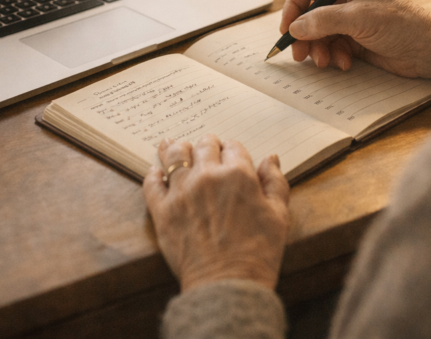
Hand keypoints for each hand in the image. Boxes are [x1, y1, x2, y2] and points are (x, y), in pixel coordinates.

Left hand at [143, 135, 289, 291]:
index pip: (232, 147)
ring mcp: (181, 192)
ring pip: (174, 155)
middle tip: (206, 150)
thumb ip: (275, 183)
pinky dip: (154, 173)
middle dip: (207, 145)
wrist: (228, 285)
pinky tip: (158, 172)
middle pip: (203, 145)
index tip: (230, 155)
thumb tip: (270, 159)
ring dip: (178, 149)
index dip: (232, 150)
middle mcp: (207, 176)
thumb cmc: (258, 254)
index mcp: (238, 174)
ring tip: (177, 147)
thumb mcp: (279, 216)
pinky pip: (151, 182)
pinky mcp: (162, 210)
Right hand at [281, 0, 430, 81]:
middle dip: (304, 35)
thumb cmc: (402, 24)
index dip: (293, 7)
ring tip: (326, 61)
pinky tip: (345, 63)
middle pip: (308, 13)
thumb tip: (295, 28)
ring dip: (318, 49)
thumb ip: (324, 21)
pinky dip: (332, 56)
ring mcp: (348, 19)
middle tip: (300, 54)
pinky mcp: (352, 39)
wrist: (428, 50)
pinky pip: (330, 47)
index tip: (288, 28)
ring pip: (316, 34)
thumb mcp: (360, 18)